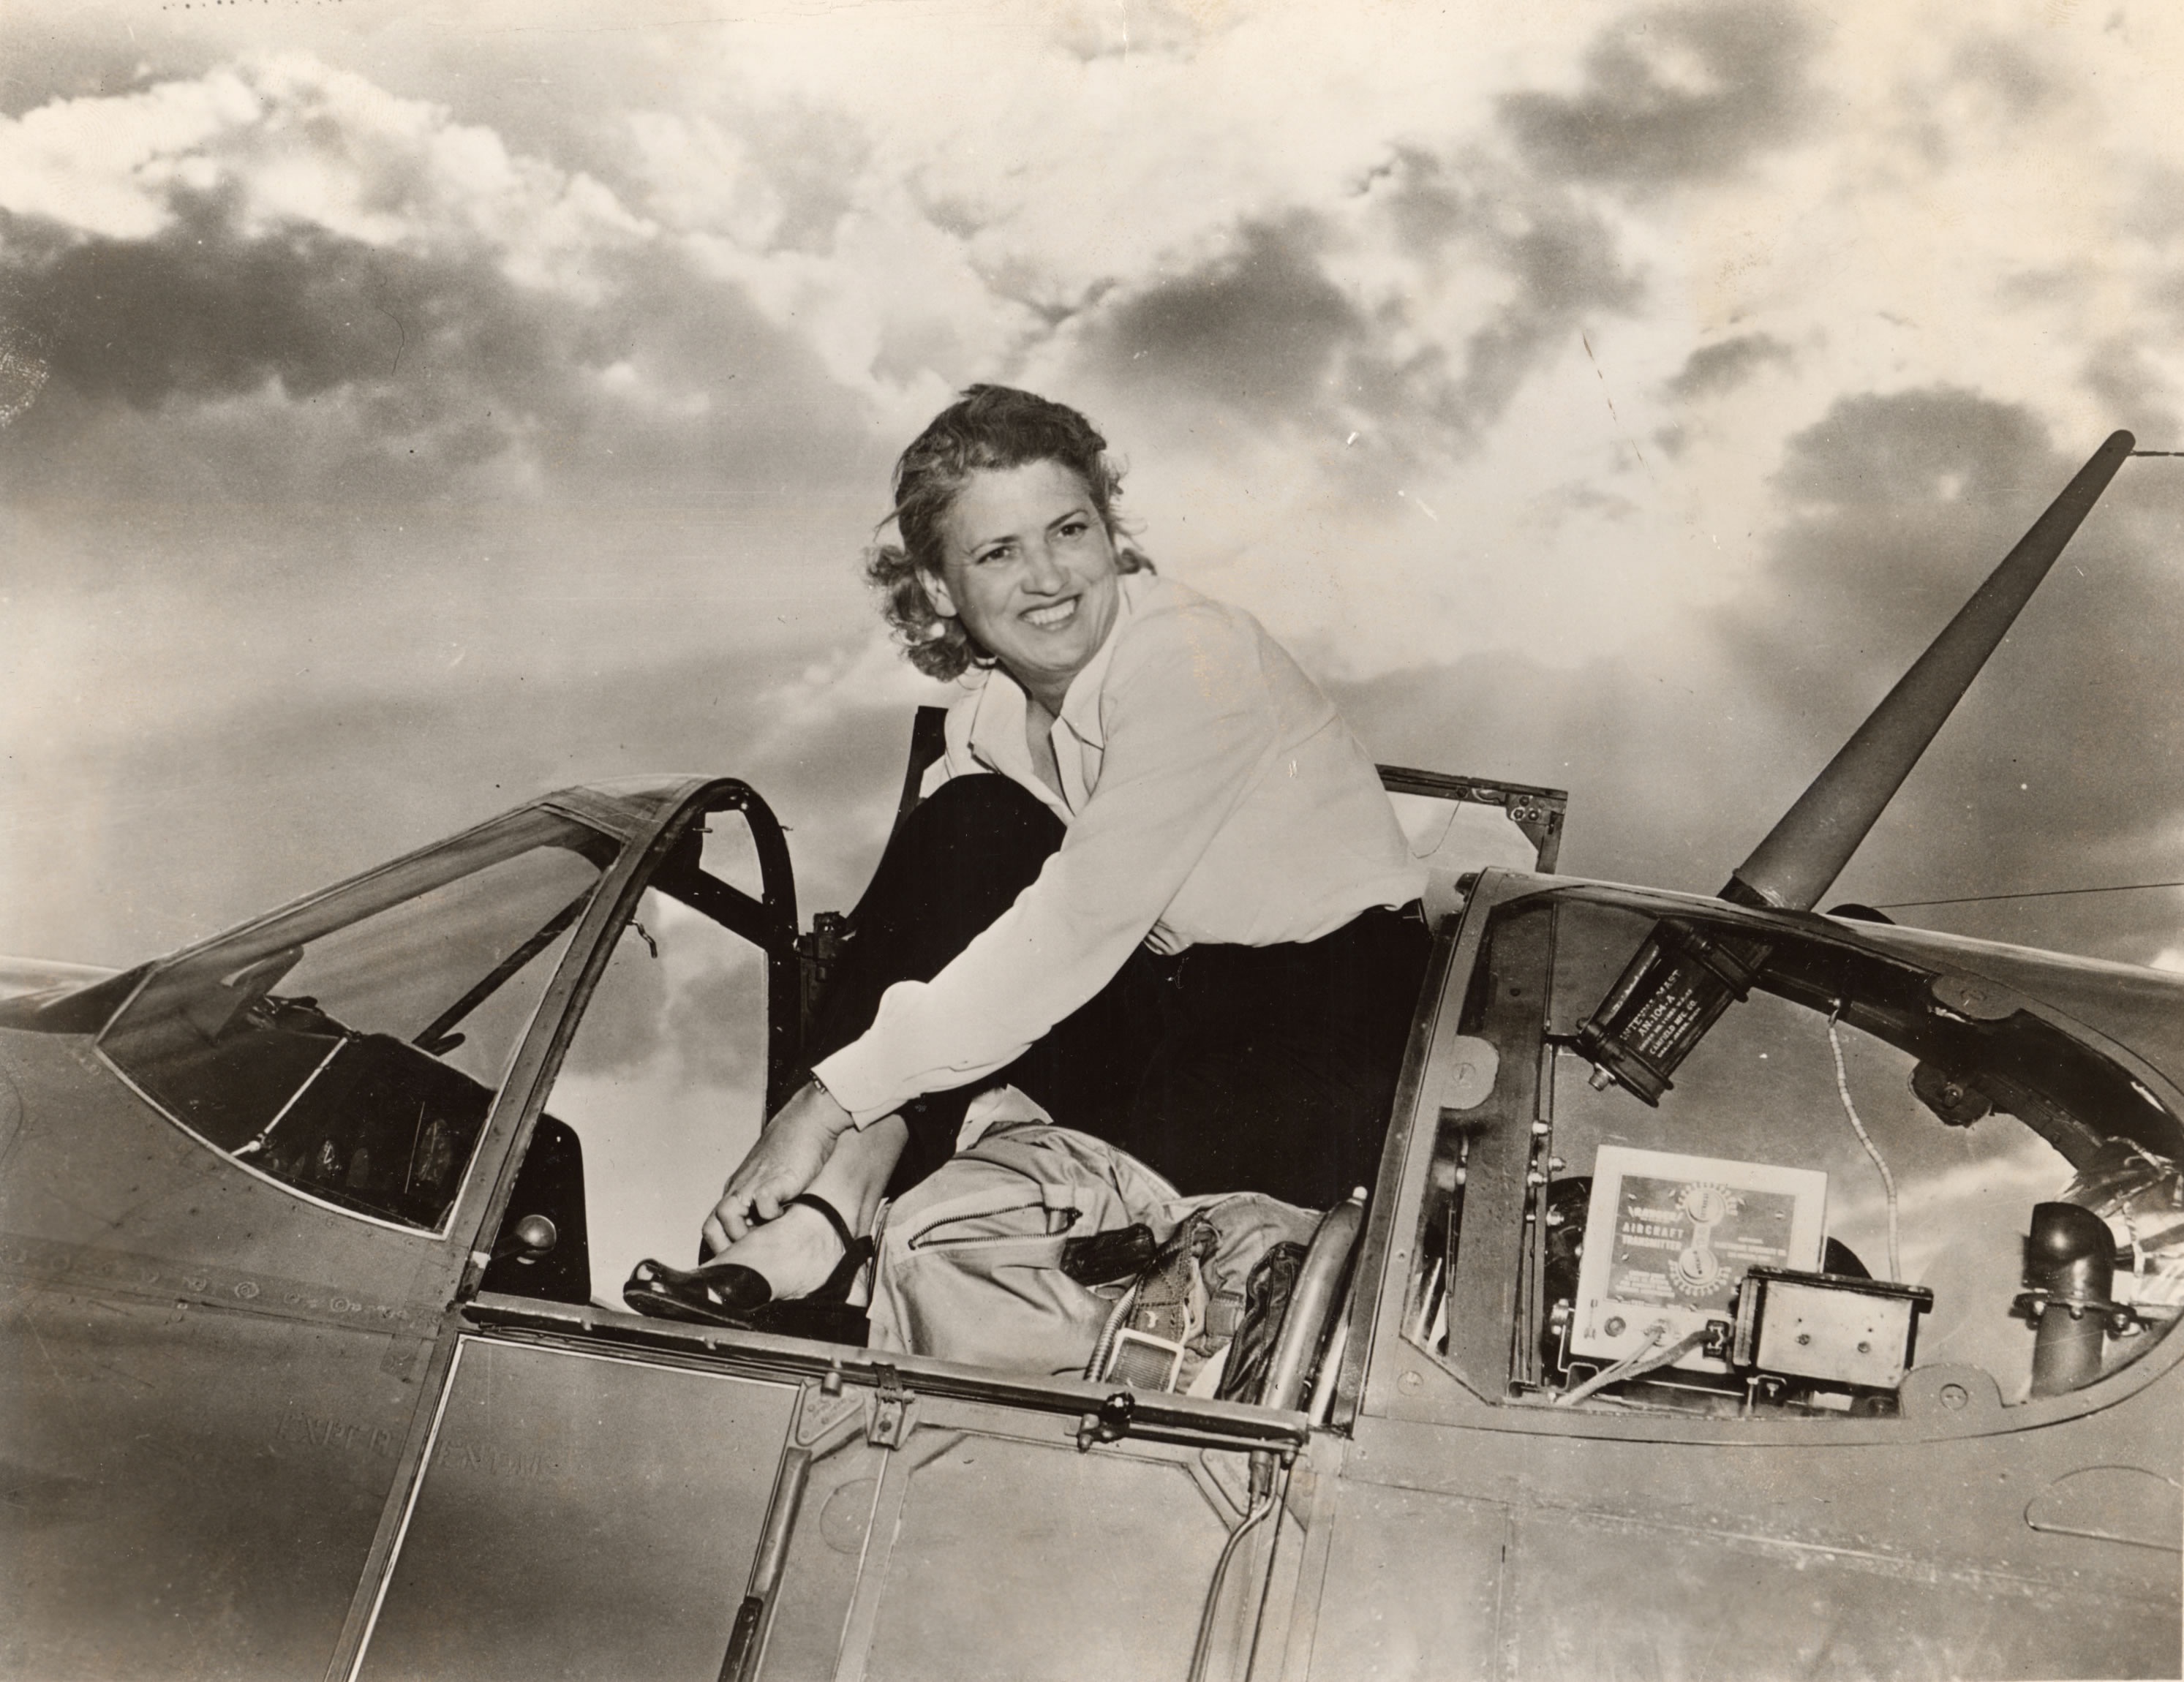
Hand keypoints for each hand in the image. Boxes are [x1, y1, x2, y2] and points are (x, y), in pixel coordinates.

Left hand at [703, 1080, 855, 1253]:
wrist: (808, 1120)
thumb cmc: (794, 1147)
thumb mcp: (769, 1175)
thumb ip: (762, 1197)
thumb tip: (768, 1225)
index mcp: (736, 1188)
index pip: (712, 1224)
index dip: (722, 1244)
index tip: (743, 1256)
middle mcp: (739, 1187)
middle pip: (712, 1226)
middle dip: (729, 1245)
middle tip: (752, 1253)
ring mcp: (753, 1183)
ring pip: (727, 1216)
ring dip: (745, 1232)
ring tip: (767, 1234)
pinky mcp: (773, 1180)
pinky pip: (762, 1205)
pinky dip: (772, 1214)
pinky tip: (787, 1212)